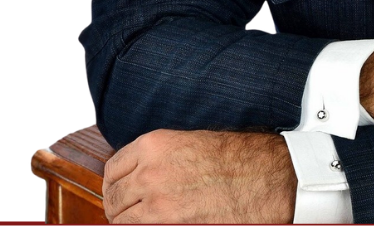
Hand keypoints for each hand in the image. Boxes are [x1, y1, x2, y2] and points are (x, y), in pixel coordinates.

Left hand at [101, 128, 295, 223]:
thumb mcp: (187, 144)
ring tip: (145, 222)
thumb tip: (135, 176)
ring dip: (129, 222)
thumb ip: (157, 158)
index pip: (112, 169)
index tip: (119, 190)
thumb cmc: (234, 159)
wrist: (262, 176)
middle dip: (119, 206)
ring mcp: (156, 203)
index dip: (114, 183)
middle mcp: (149, 172)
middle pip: (112, 198)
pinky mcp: (168, 227)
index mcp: (154, 145)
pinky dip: (144, 231)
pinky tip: (158, 226)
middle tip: (129, 211)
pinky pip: (139, 233)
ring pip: (121, 221)